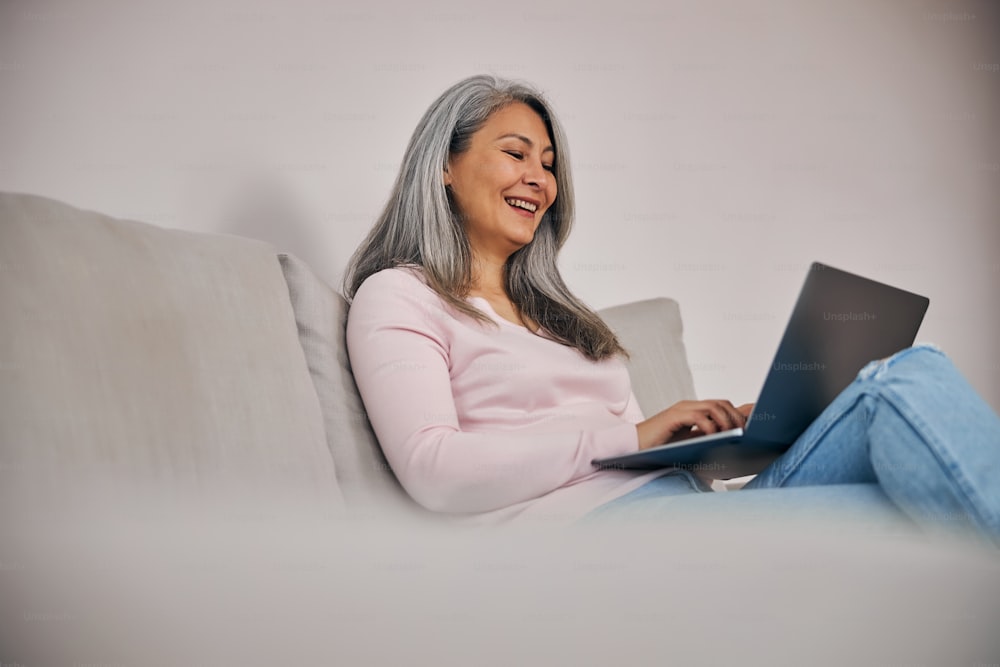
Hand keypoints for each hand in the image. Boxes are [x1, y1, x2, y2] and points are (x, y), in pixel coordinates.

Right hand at [636, 400, 752, 450]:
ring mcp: (681, 410)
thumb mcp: (689, 444)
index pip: (723, 405)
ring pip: (713, 406)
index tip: (756, 420)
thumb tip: (730, 445)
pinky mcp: (673, 417)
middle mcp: (689, 407)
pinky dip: (710, 425)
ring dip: (726, 420)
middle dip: (737, 417)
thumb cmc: (660, 449)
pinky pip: (698, 416)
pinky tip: (713, 436)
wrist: (633, 447)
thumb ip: (706, 440)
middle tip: (744, 433)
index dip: (741, 411)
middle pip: (722, 403)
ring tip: (732, 434)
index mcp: (695, 412)